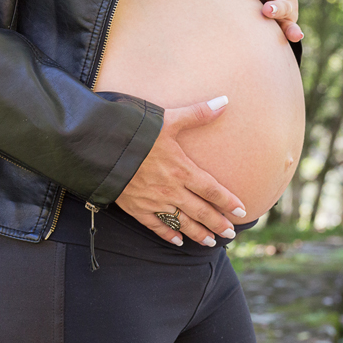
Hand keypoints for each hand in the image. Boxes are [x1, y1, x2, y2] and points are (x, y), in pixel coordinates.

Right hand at [115, 95, 246, 247]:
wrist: (100, 147)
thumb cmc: (136, 131)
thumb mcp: (169, 119)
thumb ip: (198, 113)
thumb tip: (225, 101)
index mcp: (182, 170)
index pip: (212, 190)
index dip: (228, 201)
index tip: (242, 210)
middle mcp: (171, 190)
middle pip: (201, 211)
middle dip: (218, 223)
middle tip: (231, 233)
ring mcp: (153, 201)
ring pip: (182, 223)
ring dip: (198, 233)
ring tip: (211, 242)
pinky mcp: (136, 208)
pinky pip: (156, 226)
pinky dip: (168, 235)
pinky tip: (178, 242)